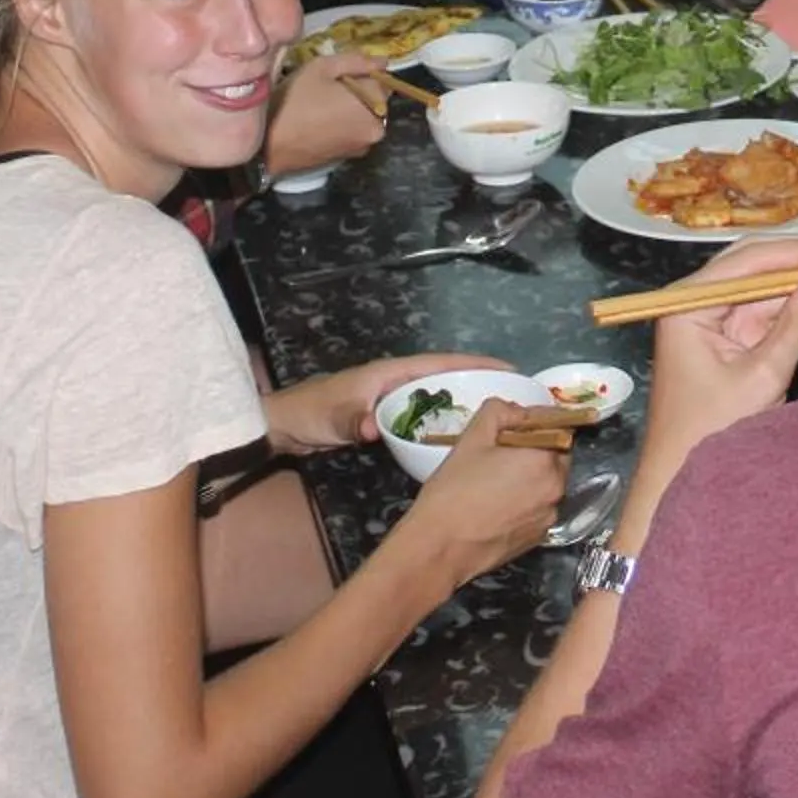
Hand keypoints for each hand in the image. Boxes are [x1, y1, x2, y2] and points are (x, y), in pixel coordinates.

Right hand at [263, 53, 387, 179]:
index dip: (361, 73)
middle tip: (325, 88)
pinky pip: (352, 132)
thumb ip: (357, 61)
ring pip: (363, 116)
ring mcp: (363, 147)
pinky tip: (318, 121)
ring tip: (319, 105)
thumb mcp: (321, 68)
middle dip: (358, 91)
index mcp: (375, 104)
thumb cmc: (294, 101)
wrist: (267, 147)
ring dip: (350, 109)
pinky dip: (342, 125)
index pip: (383, 80)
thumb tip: (383, 61)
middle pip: (375, 100)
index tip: (338, 75)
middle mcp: (377, 128)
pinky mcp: (348, 158)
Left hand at [266, 351, 510, 455]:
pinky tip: (457, 435)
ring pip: (436, 395)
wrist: (284, 425)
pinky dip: (442, 419)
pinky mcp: (385, 415)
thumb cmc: (311, 412)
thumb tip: (374, 429)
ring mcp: (391, 398)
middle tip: (513, 396)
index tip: (507, 367)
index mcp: (391, 371)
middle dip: (477, 380)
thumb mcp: (333, 415)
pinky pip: (423, 414)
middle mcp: (396, 380)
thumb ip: (354, 419)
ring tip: (495, 415)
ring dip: (462, 400)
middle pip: (445, 376)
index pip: (440, 363)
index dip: (474, 364)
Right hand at [394, 399, 570, 588]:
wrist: (439, 548)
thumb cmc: (454, 489)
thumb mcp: (472, 437)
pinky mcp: (538, 539)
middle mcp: (557, 490)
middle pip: (557, 457)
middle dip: (536, 450)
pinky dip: (526, 501)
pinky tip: (498, 505)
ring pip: (548, 485)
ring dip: (532, 477)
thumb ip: (501, 411)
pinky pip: (539, 509)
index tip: (515, 427)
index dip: (538, 423)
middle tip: (502, 453)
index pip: (560, 428)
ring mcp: (549, 518)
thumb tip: (519, 413)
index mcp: (545, 461)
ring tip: (497, 480)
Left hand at [642, 238, 797, 468]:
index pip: (749, 262)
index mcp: (690, 306)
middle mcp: (703, 306)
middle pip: (764, 270)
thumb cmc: (707, 434)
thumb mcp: (759, 377)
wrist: (685, 479)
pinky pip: (782, 320)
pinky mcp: (743, 345)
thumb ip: (795, 326)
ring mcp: (725, 326)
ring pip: (778, 294)